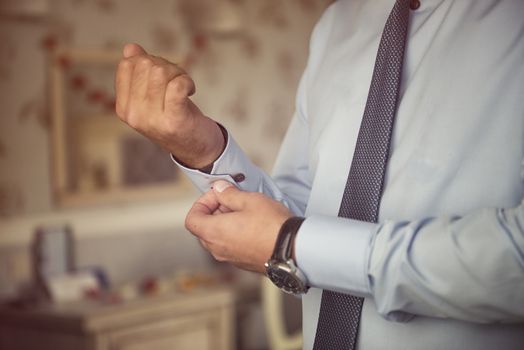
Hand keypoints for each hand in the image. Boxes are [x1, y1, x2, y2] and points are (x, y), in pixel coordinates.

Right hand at [114, 43, 224, 167]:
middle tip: (178, 81)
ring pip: (161, 72)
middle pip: (146, 65)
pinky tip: (191, 90)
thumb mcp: (153, 97)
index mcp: (124, 108)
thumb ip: (140, 73)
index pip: (127, 65)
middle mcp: (134, 115)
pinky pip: (177, 86)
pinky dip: (187, 81)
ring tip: (185, 86)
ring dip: (179, 73)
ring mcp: (153, 119)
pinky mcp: (174, 120)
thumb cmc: (175, 118)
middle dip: (167, 66)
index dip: (148, 61)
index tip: (163, 76)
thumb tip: (130, 48)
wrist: (196, 149)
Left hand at [185, 180, 292, 272]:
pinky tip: (253, 225)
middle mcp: (218, 249)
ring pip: (217, 238)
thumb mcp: (249, 200)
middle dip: (214, 211)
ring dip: (225, 223)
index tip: (217, 196)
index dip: (201, 204)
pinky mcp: (243, 263)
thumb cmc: (272, 225)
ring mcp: (230, 258)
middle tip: (232, 200)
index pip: (191, 219)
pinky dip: (234, 234)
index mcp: (213, 232)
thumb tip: (219, 189)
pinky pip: (230, 246)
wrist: (293, 249)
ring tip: (245, 211)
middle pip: (203, 229)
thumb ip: (228, 194)